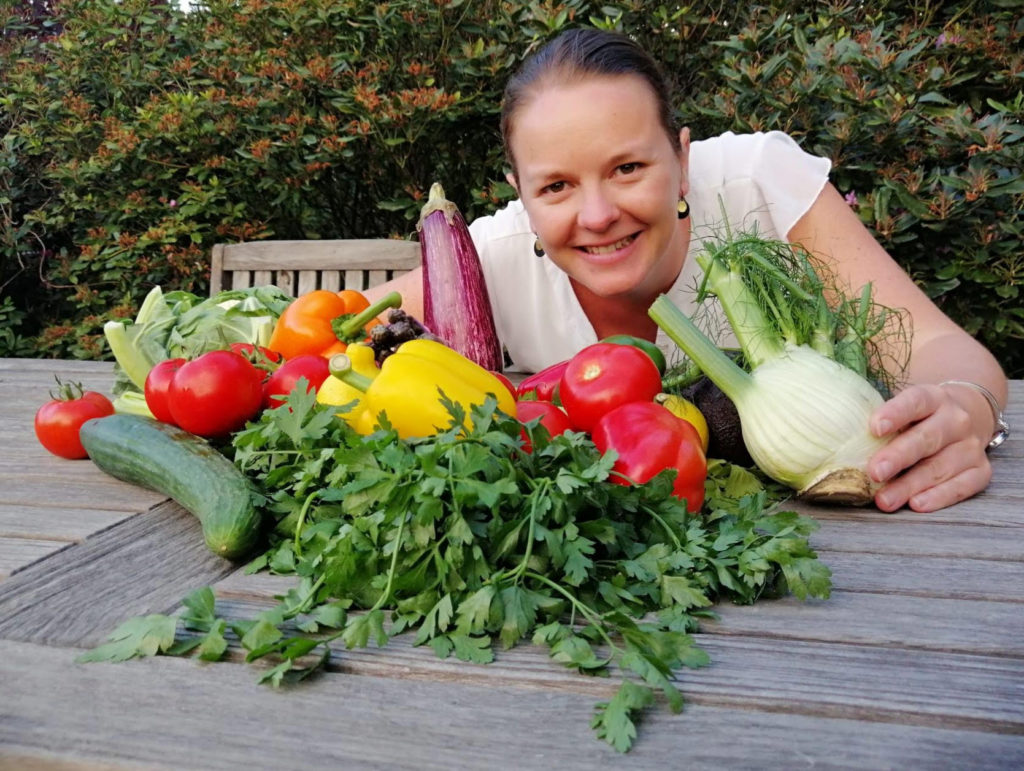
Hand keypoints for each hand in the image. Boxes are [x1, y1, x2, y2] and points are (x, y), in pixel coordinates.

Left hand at [866, 383, 992, 512]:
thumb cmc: (919, 416)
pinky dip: (941, 496)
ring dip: (911, 485)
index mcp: (933, 398)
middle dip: (899, 457)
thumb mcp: (904, 407)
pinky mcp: (981, 470)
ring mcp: (971, 446)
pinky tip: (917, 504)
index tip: (874, 428)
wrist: (966, 416)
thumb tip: (835, 434)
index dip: (895, 413)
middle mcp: (956, 420)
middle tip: (874, 472)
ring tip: (885, 500)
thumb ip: (879, 418)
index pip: (915, 401)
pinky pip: (963, 485)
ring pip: (941, 467)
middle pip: (927, 438)